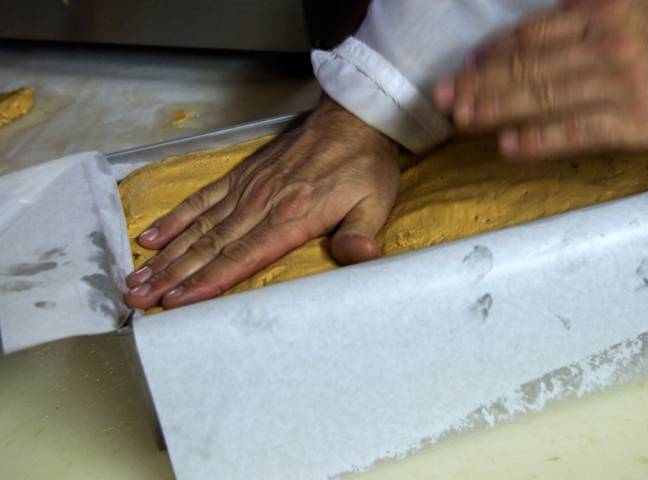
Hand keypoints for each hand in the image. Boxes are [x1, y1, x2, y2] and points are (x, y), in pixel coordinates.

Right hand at [124, 99, 399, 308]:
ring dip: (166, 255)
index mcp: (291, 217)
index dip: (207, 282)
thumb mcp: (375, 203)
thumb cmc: (364, 166)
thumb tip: (358, 258)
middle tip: (136, 298)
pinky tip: (152, 236)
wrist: (353, 119)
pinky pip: (202, 198)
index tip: (175, 303)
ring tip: (136, 277)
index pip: (241, 256)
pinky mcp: (242, 175)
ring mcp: (246, 188)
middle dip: (172, 276)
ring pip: (198, 227)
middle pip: (209, 247)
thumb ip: (360, 234)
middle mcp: (261, 204)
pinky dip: (175, 218)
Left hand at [434, 0, 647, 158]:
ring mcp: (617, 86)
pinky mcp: (635, 124)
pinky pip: (575, 132)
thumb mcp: (647, 4)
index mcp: (603, 13)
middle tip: (442, 98)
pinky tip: (508, 146)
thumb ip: (598, 10)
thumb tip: (558, 11)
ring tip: (461, 119)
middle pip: (526, 66)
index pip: (532, 35)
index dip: (493, 53)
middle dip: (478, 83)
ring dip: (494, 109)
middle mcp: (603, 46)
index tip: (466, 66)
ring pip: (541, 98)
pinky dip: (538, 139)